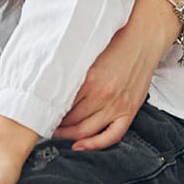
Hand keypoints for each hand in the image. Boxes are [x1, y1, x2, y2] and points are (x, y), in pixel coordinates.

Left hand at [52, 14, 168, 150]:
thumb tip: (53, 85)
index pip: (61, 104)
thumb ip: (74, 72)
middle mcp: (102, 95)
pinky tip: (82, 145)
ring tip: (58, 133)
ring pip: (87, 130)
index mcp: (89, 79)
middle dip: (55, 125)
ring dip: (70, 136)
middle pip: (71, 120)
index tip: (40, 111)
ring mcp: (117, 105)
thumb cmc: (116, 42)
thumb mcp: (89, 54)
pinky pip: (112, 136)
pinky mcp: (129, 110)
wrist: (144, 38)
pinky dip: (95, 144)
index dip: (48, 110)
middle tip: (45, 124)